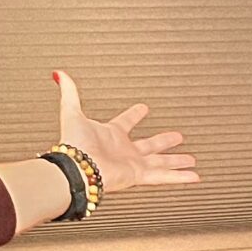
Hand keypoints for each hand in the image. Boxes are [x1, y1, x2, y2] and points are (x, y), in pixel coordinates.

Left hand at [56, 71, 198, 192]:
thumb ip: (69, 93)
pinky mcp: (138, 175)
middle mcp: (123, 151)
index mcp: (110, 135)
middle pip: (149, 145)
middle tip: (178, 137)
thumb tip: (59, 74)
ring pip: (160, 162)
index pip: (125, 122)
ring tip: (192, 160)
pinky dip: (179, 176)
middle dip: (164, 141)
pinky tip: (193, 176)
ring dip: (176, 161)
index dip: (134, 114)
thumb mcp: (72, 112)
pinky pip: (163, 176)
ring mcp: (132, 164)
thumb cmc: (74, 144)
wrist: (77, 168)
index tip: (143, 108)